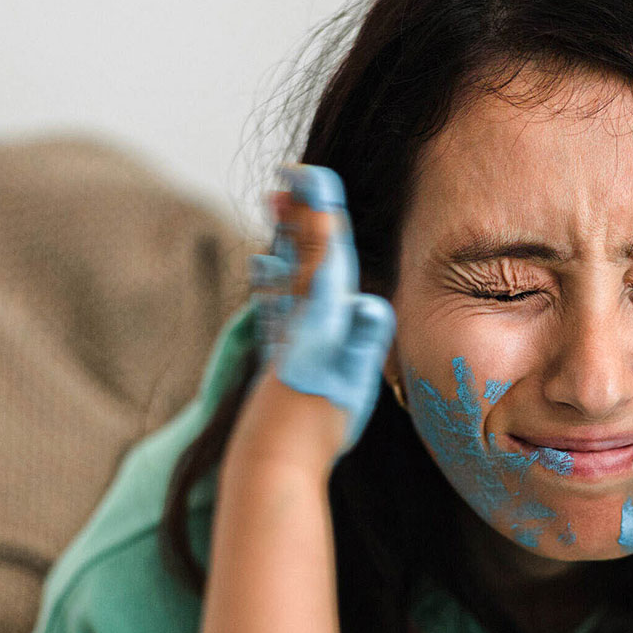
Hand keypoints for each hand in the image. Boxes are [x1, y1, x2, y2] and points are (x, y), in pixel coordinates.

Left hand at [233, 164, 395, 477]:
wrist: (274, 458)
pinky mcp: (275, 352)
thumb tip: (369, 304)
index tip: (310, 177)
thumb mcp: (349, 382)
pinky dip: (271, 273)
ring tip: (274, 202)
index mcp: (318, 319)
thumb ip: (361, 340)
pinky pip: (273, 297)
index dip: (318, 215)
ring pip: (282, 272)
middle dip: (297, 214)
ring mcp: (282, 334)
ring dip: (281, 236)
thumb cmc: (319, 425)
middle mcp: (296, 319)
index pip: (323, 255)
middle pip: (298, 253)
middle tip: (288, 174)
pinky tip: (262, 264)